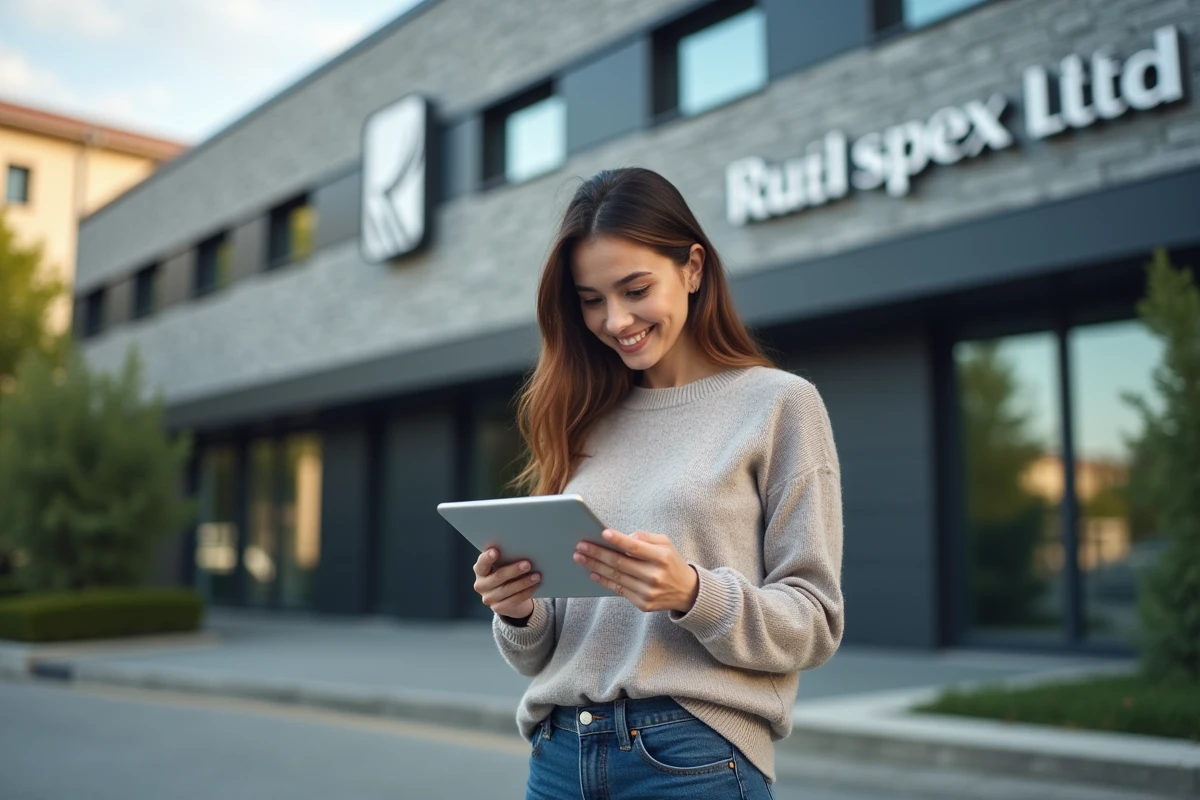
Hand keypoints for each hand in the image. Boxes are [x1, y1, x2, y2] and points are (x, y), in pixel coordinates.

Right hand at [472, 548, 540, 618]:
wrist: (508, 596)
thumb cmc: (506, 573)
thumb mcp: (503, 565)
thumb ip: (506, 558)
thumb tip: (523, 551)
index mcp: (480, 570)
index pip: (482, 563)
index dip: (487, 557)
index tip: (496, 551)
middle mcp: (481, 585)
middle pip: (497, 577)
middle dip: (513, 570)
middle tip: (527, 564)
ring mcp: (488, 598)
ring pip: (507, 590)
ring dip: (523, 582)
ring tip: (536, 576)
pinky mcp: (498, 608)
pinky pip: (513, 600)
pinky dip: (526, 592)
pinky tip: (534, 586)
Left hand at [574, 529, 699, 613]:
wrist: (687, 591)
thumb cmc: (671, 562)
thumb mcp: (665, 543)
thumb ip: (645, 537)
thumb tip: (623, 537)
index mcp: (662, 557)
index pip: (635, 547)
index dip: (618, 540)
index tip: (601, 533)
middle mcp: (655, 575)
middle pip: (620, 563)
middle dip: (597, 553)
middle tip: (580, 546)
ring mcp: (648, 592)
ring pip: (616, 577)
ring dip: (595, 566)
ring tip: (580, 557)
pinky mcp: (643, 604)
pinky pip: (618, 591)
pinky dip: (604, 581)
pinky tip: (593, 573)